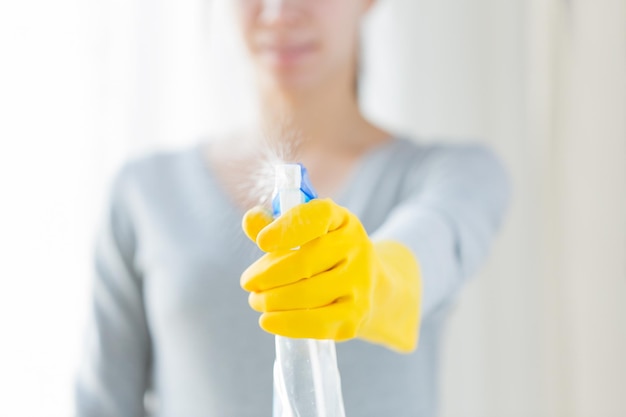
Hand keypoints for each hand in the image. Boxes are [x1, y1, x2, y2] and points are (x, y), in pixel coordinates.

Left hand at [241, 198, 421, 352]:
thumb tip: (251, 220)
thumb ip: (276, 224)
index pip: (317, 216)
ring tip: (256, 300)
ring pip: (308, 295)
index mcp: (341, 220)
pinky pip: (317, 323)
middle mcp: (356, 248)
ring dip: (273, 300)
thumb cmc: (325, 253)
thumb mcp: (307, 231)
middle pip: (305, 262)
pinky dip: (287, 323)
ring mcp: (359, 283)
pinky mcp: (355, 316)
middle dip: (268, 275)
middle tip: (248, 282)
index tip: (262, 242)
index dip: (287, 228)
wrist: (369, 286)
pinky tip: (267, 320)